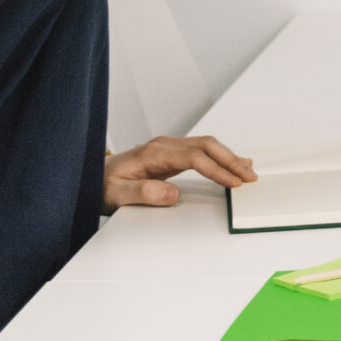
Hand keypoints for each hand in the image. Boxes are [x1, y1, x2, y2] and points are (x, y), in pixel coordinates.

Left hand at [104, 135, 254, 210]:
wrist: (91, 179)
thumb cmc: (102, 187)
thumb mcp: (117, 195)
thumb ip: (143, 193)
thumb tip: (173, 193)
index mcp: (154, 153)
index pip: (195, 157)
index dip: (217, 169)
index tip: (232, 182)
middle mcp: (164, 146)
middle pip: (206, 146)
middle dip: (231, 160)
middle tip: (249, 176)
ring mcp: (168, 148)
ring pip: (207, 145)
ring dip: (228, 157)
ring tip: (247, 170)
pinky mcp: (171, 155)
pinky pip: (201, 151)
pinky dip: (219, 156)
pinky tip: (232, 161)